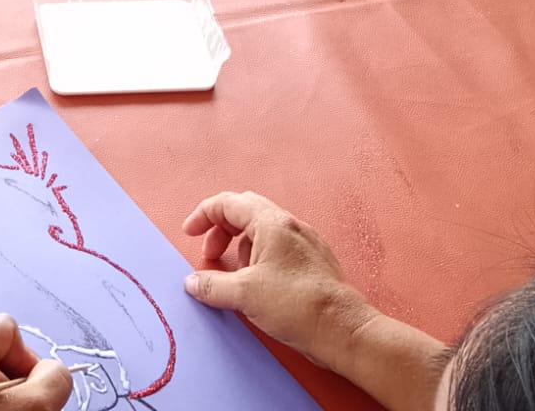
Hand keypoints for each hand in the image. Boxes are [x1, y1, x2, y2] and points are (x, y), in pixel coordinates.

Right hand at [183, 190, 372, 371]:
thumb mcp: (244, 295)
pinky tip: (258, 286)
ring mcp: (305, 243)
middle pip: (245, 213)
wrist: (343, 331)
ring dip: (240, 248)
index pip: (228, 203)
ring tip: (235, 277)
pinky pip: (279, 250)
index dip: (203, 215)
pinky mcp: (314, 263)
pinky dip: (260, 260)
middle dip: (221, 232)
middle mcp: (290, 226)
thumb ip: (212, 284)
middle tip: (210, 256)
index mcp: (271, 223)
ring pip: (262, 233)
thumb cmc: (298, 306)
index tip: (190, 233)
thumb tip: (193, 282)